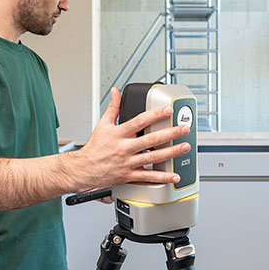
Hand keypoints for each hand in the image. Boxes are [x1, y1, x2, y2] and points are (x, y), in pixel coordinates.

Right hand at [72, 87, 190, 189]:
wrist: (83, 169)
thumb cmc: (95, 148)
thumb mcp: (102, 125)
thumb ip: (113, 108)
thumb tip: (116, 92)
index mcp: (119, 133)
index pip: (140, 121)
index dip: (155, 114)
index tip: (168, 110)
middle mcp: (125, 148)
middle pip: (151, 140)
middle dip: (170, 133)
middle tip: (184, 128)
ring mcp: (128, 162)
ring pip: (153, 157)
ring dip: (171, 153)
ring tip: (185, 147)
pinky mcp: (130, 175)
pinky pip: (148, 177)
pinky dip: (163, 177)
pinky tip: (174, 176)